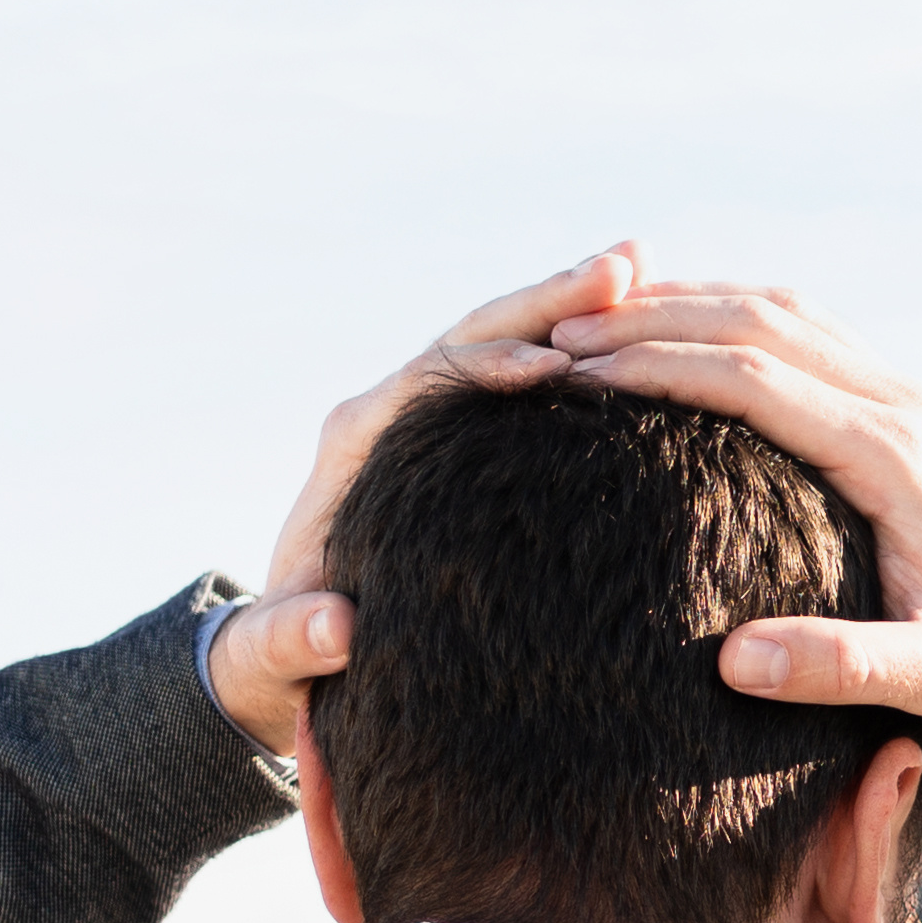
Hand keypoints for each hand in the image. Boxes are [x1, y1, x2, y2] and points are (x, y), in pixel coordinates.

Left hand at [207, 245, 639, 740]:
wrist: (289, 641)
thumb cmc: (286, 651)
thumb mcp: (276, 654)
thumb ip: (292, 640)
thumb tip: (334, 630)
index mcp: (351, 444)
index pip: (422, 383)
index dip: (484, 369)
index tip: (551, 367)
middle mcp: (388, 412)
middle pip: (473, 335)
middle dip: (546, 302)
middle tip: (625, 268)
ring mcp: (426, 413)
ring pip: (503, 339)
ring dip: (570, 305)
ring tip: (645, 269)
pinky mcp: (460, 429)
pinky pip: (523, 373)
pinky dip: (575, 344)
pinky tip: (641, 325)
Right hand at [555, 278, 921, 746]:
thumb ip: (841, 669)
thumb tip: (734, 662)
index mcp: (892, 454)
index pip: (753, 377)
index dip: (658, 365)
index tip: (574, 371)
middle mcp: (898, 405)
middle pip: (758, 321)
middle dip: (652, 319)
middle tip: (556, 334)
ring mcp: (902, 397)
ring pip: (781, 312)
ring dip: (688, 305)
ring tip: (594, 321)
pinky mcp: (900, 408)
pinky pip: (804, 333)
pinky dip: (731, 319)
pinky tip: (677, 339)